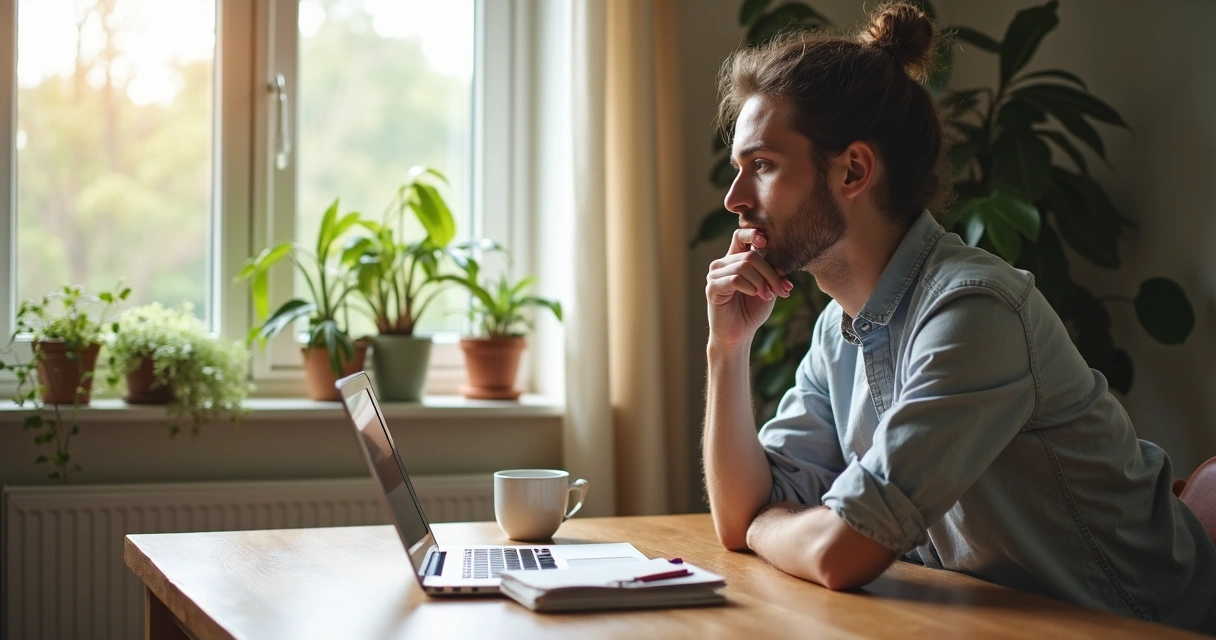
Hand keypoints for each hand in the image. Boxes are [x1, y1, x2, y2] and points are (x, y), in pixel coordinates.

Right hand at [705, 229, 791, 346]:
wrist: (739, 334)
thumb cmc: (752, 309)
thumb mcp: (768, 287)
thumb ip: (772, 272)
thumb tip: (781, 265)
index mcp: (735, 259)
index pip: (740, 236)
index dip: (752, 234)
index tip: (765, 242)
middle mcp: (723, 263)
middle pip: (750, 256)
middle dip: (770, 273)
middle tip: (781, 289)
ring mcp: (715, 275)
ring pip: (743, 267)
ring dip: (761, 282)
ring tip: (767, 295)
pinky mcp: (712, 288)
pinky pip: (735, 280)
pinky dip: (749, 287)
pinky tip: (754, 295)